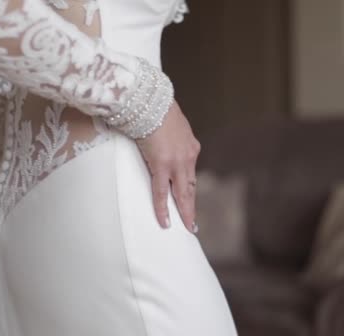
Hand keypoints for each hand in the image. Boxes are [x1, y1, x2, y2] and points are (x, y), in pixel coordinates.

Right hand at [135, 101, 200, 232]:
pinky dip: (163, 208)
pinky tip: (165, 221)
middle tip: (193, 224)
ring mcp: (176, 162)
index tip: (189, 198)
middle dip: (191, 207)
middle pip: (190, 187)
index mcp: (190, 147)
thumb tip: (161, 140)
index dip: (189, 188)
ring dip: (185, 212)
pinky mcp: (162, 164)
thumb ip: (170, 137)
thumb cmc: (156, 108)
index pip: (190, 174)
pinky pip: (161, 191)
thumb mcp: (170, 125)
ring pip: (182, 193)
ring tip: (187, 227)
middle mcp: (187, 157)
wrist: (150, 100)